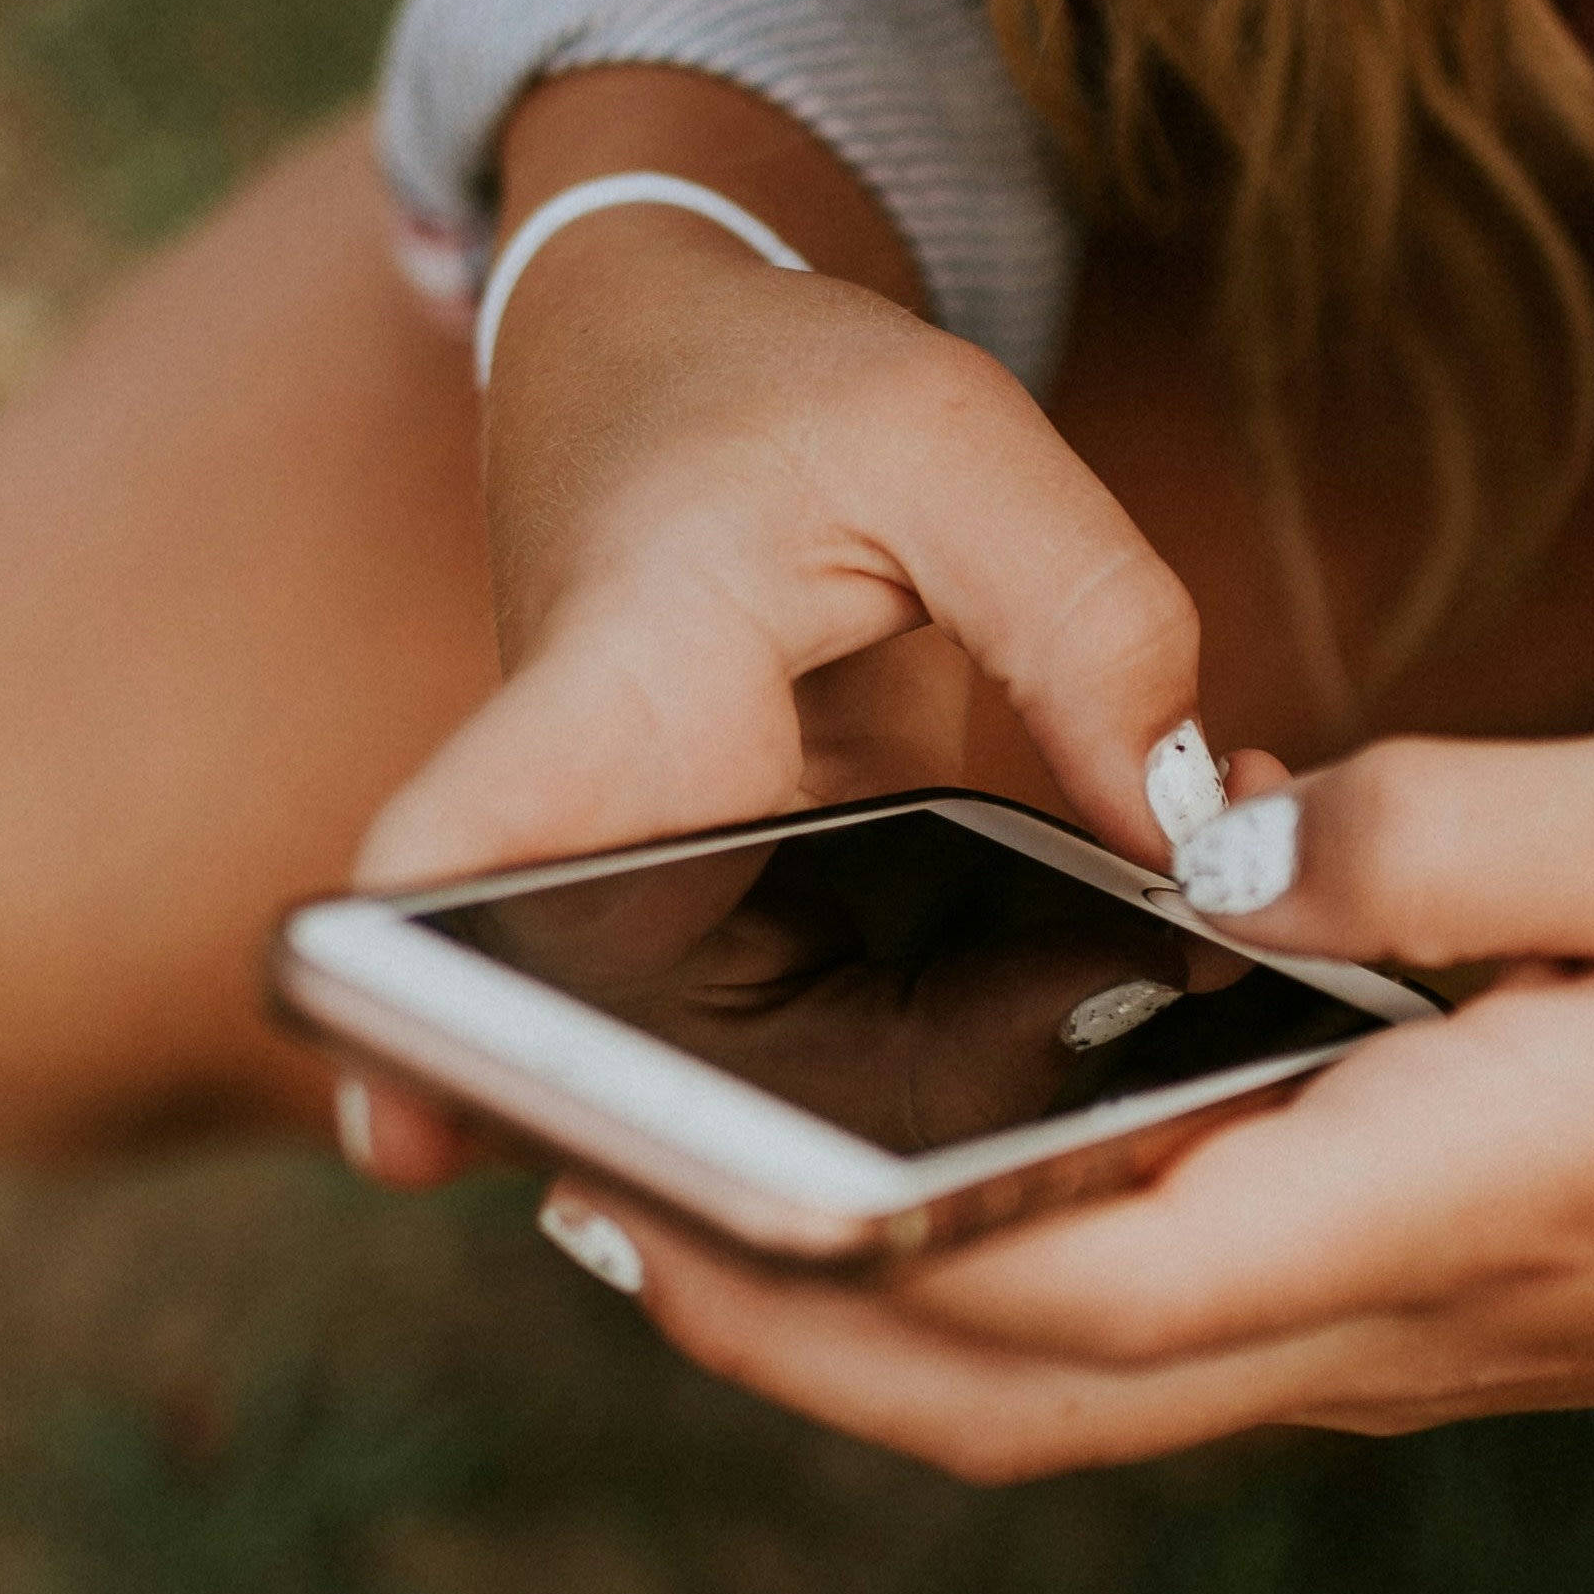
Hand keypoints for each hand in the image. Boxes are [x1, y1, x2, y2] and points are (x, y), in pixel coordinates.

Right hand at [336, 75, 1203, 1188]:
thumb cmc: (772, 392)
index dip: (416, 1004)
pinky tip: (1130, 1023)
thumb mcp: (954, 445)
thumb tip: (1186, 840)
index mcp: (614, 691)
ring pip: (758, 1076)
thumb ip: (1086, 619)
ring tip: (1084, 1133)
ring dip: (909, 1120)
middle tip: (899, 1226)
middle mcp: (614, 833)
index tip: (406, 1136)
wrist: (683, 367)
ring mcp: (683, 899)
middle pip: (612, 1045)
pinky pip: (855, 1036)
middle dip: (738, 1154)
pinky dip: (984, 1044)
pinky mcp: (768, 926)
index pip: (460, 851)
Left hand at [536, 729, 1593, 1477]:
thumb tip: (1206, 847)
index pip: (1085, 1274)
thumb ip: (1435, 825)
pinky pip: (1127, 1363)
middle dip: (783, 1329)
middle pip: (1013, 1398)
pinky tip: (885, 1197)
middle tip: (586, 1208)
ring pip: (1057, 1411)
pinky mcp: (1376, 1341)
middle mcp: (1376, 1331)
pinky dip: (969, 1312)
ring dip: (853, 1341)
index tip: (662, 1181)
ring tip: (670, 1210)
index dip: (850, 1254)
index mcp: (1445, 1205)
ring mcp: (1370, 1363)